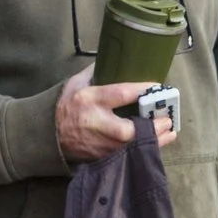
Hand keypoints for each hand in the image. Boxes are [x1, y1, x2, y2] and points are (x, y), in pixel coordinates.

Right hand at [56, 68, 177, 163]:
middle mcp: (94, 123)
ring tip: (170, 133)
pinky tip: (156, 145)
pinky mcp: (100, 157)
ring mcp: (97, 143)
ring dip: (152, 142)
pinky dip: (142, 151)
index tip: (158, 86)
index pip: (118, 94)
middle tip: (167, 120)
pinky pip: (125, 156)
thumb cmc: (64, 105)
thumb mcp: (75, 83)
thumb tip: (115, 59)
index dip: (140, 90)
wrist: (47, 134)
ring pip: (128, 147)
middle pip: (125, 130)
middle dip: (149, 127)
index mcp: (89, 100)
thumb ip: (96, 72)